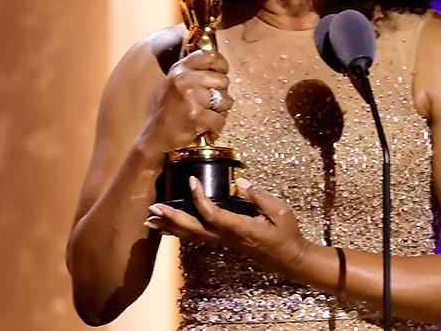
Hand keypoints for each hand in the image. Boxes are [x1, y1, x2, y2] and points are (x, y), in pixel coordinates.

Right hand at [140, 50, 234, 152]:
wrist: (155, 134)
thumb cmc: (168, 109)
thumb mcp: (174, 83)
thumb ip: (192, 72)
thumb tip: (218, 68)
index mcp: (180, 69)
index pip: (210, 56)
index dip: (221, 65)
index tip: (221, 74)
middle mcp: (184, 79)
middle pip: (223, 80)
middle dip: (221, 94)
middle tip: (210, 103)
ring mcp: (190, 96)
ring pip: (225, 101)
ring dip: (220, 111)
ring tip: (207, 114)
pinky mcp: (195, 114)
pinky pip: (220, 119)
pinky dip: (216, 126)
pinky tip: (205, 126)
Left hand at [146, 177, 312, 275]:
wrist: (290, 259)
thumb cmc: (287, 234)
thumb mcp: (281, 211)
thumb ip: (260, 196)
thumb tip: (240, 183)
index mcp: (241, 229)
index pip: (214, 215)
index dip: (200, 199)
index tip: (191, 181)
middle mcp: (228, 238)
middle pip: (194, 230)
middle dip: (173, 218)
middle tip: (154, 207)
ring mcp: (224, 242)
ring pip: (192, 236)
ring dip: (171, 227)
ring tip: (151, 219)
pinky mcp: (224, 242)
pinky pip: (197, 237)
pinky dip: (180, 232)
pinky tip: (168, 228)